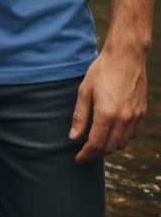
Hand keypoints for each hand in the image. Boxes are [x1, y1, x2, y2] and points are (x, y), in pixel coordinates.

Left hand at [69, 46, 147, 162]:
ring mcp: (135, 117)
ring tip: (96, 145)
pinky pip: (132, 134)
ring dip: (109, 148)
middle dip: (96, 154)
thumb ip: (80, 115)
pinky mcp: (142, 113)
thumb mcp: (84, 90)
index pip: (96, 144)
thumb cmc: (102, 70)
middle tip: (85, 154)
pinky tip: (112, 134)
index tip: (78, 159)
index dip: (86, 154)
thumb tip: (73, 137)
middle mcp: (124, 119)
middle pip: (110, 147)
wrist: (126, 57)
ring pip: (122, 143)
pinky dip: (121, 139)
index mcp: (107, 113)